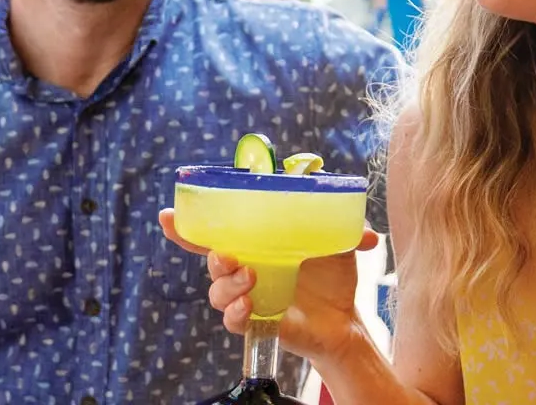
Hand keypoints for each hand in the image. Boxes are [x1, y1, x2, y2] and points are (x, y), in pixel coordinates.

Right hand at [158, 209, 379, 361]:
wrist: (344, 320)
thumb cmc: (332, 276)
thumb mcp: (339, 246)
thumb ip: (347, 232)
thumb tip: (368, 235)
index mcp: (257, 244)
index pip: (214, 232)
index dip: (186, 226)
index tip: (167, 215)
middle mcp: (245, 268)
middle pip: (211, 261)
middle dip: (212, 256)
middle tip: (229, 255)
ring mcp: (248, 296)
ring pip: (217, 292)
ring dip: (228, 285)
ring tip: (250, 279)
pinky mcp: (254, 321)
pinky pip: (232, 319)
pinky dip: (236, 312)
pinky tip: (249, 307)